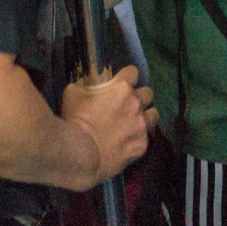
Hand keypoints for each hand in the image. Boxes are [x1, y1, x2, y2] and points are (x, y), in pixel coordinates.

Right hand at [61, 65, 154, 186]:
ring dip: (144, 115)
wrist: (81, 153)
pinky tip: (126, 142)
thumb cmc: (75, 119)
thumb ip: (84, 85)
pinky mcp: (142, 144)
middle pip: (147, 93)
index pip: (133, 72)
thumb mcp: (72, 93)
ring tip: (133, 122)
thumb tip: (85, 84)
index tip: (120, 82)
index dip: (126, 76)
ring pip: (153, 114)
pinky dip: (137, 137)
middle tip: (126, 105)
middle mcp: (136, 103)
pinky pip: (145, 137)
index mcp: (121, 88)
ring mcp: (141, 125)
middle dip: (138, 96)